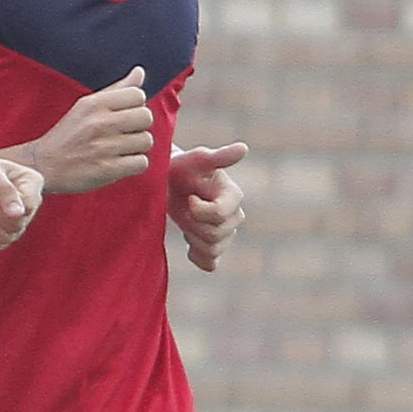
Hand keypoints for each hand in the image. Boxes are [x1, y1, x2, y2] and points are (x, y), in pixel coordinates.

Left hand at [0, 142, 43, 249]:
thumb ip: (4, 190)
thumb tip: (19, 214)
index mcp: (32, 182)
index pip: (28, 206)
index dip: (5, 205)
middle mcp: (29, 201)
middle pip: (19, 224)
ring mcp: (18, 218)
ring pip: (11, 237)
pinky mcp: (5, 232)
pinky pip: (1, 245)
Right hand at [27, 71, 157, 197]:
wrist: (44, 166)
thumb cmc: (68, 135)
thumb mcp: (86, 106)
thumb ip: (116, 89)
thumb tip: (139, 71)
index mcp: (93, 104)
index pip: (137, 94)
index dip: (136, 106)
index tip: (124, 115)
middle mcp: (98, 123)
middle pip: (146, 117)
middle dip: (139, 126)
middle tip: (125, 133)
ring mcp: (103, 147)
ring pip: (146, 141)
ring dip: (137, 147)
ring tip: (121, 149)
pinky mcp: (107, 169)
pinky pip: (141, 163)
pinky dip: (134, 164)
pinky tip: (120, 162)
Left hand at [170, 138, 251, 269]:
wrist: (168, 181)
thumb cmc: (183, 167)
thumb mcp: (197, 159)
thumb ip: (219, 157)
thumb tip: (243, 148)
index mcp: (233, 195)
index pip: (220, 215)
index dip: (199, 210)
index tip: (188, 197)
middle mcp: (234, 215)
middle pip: (216, 235)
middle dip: (193, 224)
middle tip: (183, 208)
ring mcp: (225, 232)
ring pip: (213, 250)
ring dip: (193, 238)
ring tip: (185, 220)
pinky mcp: (213, 245)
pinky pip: (211, 263)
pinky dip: (198, 257)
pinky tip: (188, 243)